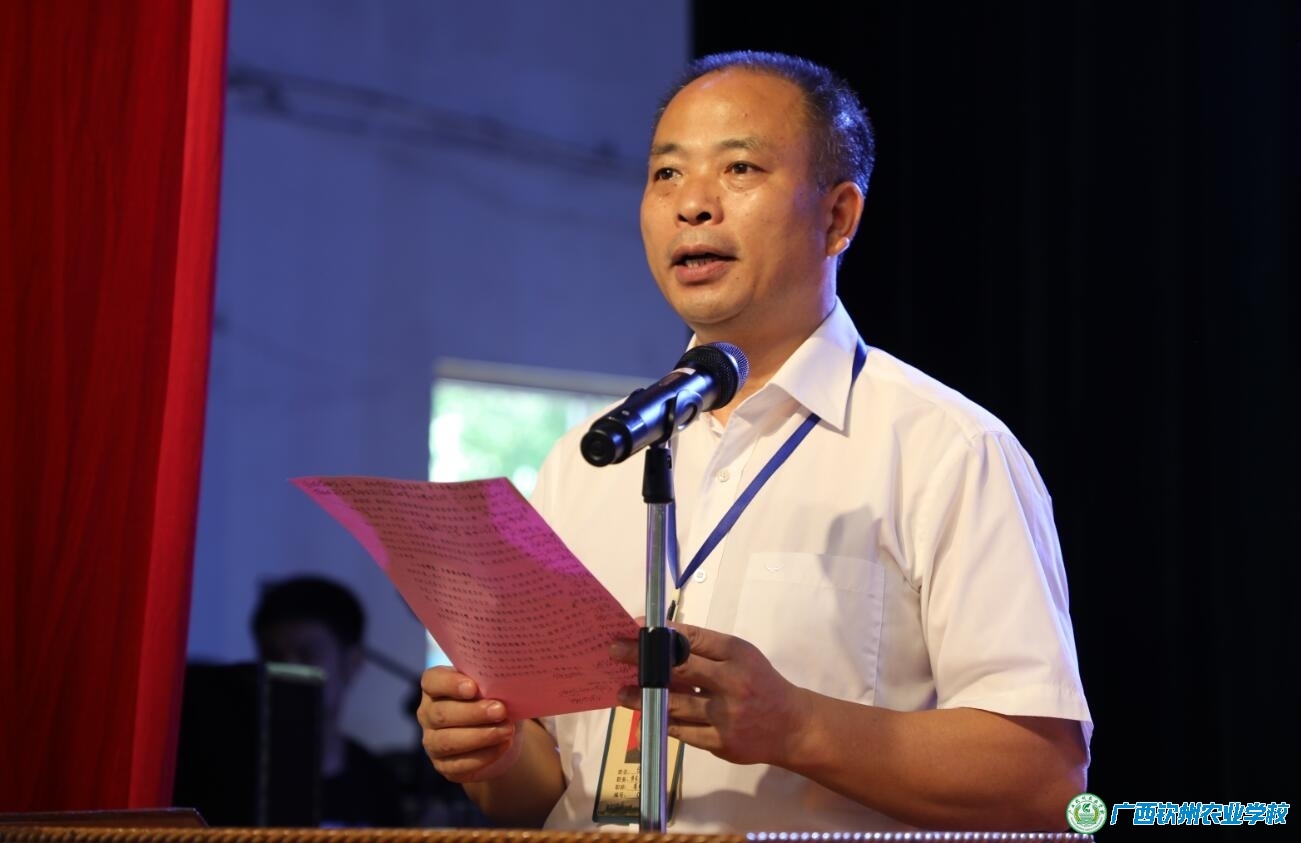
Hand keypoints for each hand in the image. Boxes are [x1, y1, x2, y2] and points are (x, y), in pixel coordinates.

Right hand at [416, 665, 524, 782]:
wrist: (501, 732)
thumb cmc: (494, 700)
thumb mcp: (494, 687)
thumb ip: (492, 682)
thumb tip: (505, 684)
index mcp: (435, 687)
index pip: (432, 681)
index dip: (449, 684)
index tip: (473, 688)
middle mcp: (428, 714)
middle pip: (441, 714)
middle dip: (473, 713)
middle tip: (500, 710)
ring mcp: (432, 742)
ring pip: (447, 741)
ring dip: (480, 736)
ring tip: (507, 730)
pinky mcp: (444, 766)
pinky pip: (459, 765)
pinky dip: (484, 755)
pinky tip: (504, 745)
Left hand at [612, 621, 806, 766]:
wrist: (791, 726)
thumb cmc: (759, 683)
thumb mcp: (741, 656)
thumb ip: (706, 648)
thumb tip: (662, 638)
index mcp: (737, 654)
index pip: (693, 637)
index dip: (661, 633)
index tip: (636, 627)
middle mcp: (732, 683)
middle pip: (679, 668)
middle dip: (643, 658)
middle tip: (615, 652)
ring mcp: (726, 716)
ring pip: (675, 704)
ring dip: (643, 697)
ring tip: (622, 692)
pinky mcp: (721, 743)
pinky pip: (683, 731)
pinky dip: (662, 721)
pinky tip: (646, 714)